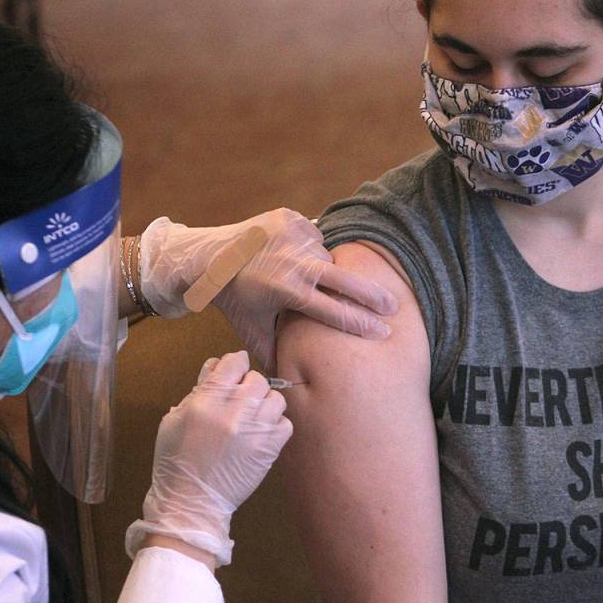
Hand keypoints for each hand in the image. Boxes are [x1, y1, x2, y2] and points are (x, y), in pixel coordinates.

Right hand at [125, 351, 291, 566]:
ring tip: (252, 416)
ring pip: (275, 397)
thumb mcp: (176, 419)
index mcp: (206, 401)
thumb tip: (216, 366)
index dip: (234, 364)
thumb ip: (198, 389)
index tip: (233, 371)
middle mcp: (234, 411)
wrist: (191, 503)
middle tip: (238, 400)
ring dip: (264, 404)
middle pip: (257, 379)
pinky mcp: (270, 449)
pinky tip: (261, 432)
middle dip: (247, 385)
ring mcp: (255, 430)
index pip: (233, 362)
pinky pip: (286, 423)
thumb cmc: (177, 461)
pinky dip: (276, 425)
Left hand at [211, 208, 397, 372]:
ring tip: (309, 278)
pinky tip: (295, 256)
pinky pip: (315, 236)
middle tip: (393, 306)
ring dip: (325, 270)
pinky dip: (311, 248)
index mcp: (287, 289)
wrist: (209, 255)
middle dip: (371, 295)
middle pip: (344, 279)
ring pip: (327, 257)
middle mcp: (292, 260)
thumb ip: (274, 354)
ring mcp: (292, 235)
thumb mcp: (251, 329)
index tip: (383, 331)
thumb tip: (293, 384)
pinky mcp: (290, 218)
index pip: (333, 310)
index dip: (360, 323)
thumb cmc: (234, 297)